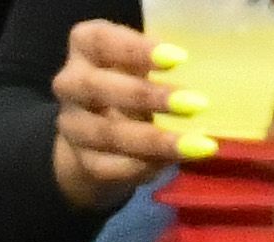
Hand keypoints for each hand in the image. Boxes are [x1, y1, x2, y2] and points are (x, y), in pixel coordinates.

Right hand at [49, 19, 204, 208]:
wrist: (101, 133)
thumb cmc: (132, 82)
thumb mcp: (143, 65)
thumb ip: (161, 68)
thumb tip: (204, 84)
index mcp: (85, 46)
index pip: (102, 41)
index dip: (136, 50)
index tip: (178, 59)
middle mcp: (69, 83)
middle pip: (97, 88)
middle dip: (147, 97)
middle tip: (195, 104)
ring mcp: (71, 125)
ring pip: (107, 134)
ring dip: (154, 141)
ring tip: (196, 144)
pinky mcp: (80, 161)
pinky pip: (109, 167)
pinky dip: (142, 167)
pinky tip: (171, 163)